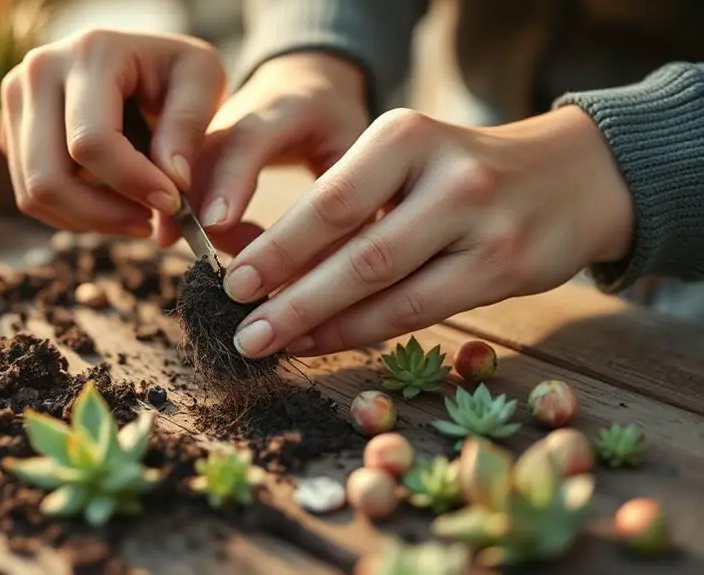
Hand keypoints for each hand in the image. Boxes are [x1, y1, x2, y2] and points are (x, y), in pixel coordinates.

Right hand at [0, 30, 224, 236]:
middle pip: (50, 178)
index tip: (173, 202)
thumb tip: (171, 181)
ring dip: (89, 220)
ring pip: (34, 194)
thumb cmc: (177, 71)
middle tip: (150, 222)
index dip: (133, 183)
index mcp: (89, 53)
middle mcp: (39, 71)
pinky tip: (110, 205)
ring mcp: (15, 101)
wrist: (143, 60)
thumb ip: (189, 126)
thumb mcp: (203, 79)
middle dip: (105, 215)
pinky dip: (72, 214)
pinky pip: (29, 194)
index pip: (92, 142)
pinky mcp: (10, 129)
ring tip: (135, 216)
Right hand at [156, 52, 369, 253]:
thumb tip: (329, 271)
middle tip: (227, 271)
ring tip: (241, 264)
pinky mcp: (194, 152)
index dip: (230, 180)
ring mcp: (208, 132)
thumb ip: (343, 202)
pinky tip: (228, 249)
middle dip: (198, 217)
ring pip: (183, 181)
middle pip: (201, 163)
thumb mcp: (351, 151)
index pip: (248, 140)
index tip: (217, 223)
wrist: (303, 83)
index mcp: (283, 107)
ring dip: (200, 230)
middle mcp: (234, 115)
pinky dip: (193, 226)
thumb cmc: (332, 122)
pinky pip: (180, 190)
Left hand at [223, 106, 634, 357]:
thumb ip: (349, 205)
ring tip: (270, 344)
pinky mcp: (505, 268)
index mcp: (405, 135)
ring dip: (320, 323)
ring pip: (386, 287)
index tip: (233, 283)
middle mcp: (446, 174)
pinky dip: (363, 331)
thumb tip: (269, 267)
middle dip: (290, 296)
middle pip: (354, 248)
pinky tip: (324, 342)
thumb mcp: (405, 163)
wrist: (571, 175)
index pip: (329, 202)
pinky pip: (419, 311)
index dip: (278, 249)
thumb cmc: (461, 174)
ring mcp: (482, 224)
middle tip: (242, 329)